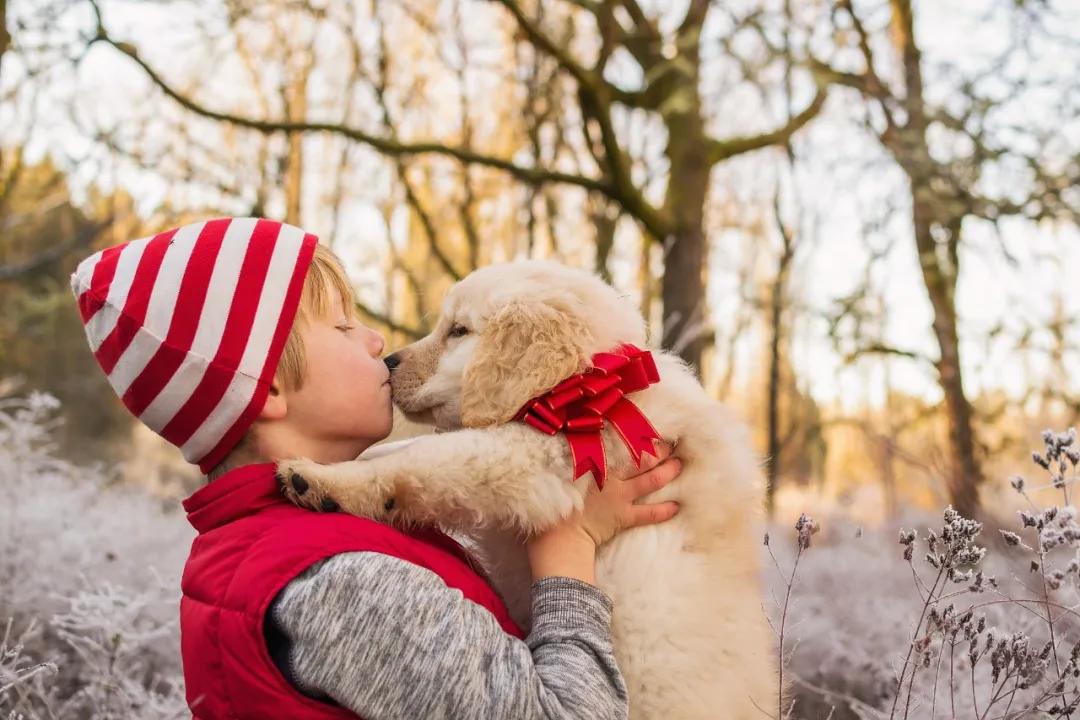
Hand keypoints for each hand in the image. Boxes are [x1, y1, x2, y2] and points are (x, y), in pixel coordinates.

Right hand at [526, 442, 681, 583]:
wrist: (559, 536)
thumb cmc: (554, 501)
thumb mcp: (560, 471)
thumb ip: (575, 456)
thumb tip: (579, 438)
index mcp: (596, 461)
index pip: (621, 441)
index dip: (637, 432)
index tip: (647, 425)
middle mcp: (612, 475)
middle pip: (642, 457)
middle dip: (659, 449)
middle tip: (671, 443)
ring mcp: (620, 496)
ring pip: (652, 479)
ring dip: (668, 472)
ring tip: (679, 465)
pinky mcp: (624, 516)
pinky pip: (649, 513)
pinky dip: (664, 510)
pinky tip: (676, 506)